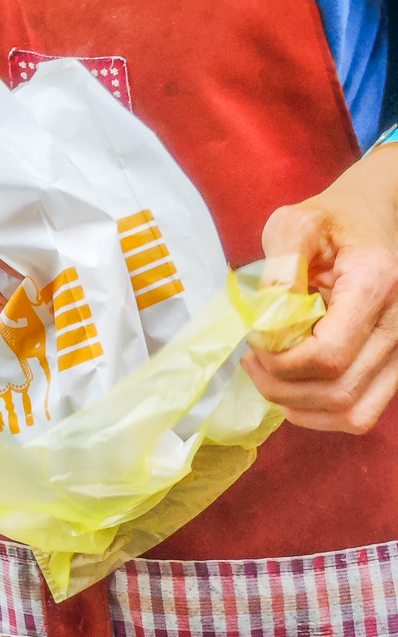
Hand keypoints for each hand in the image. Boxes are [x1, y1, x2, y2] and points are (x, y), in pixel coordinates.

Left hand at [246, 146, 397, 432]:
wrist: (371, 221)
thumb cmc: (330, 223)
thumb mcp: (294, 224)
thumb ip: (279, 267)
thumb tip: (268, 320)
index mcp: (376, 283)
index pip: (327, 355)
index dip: (279, 360)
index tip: (255, 337)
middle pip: (336, 390)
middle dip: (280, 384)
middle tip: (253, 357)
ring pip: (349, 411)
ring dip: (296, 403)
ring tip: (268, 371)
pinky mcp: (394, 369)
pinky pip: (358, 415)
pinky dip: (318, 413)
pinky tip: (293, 386)